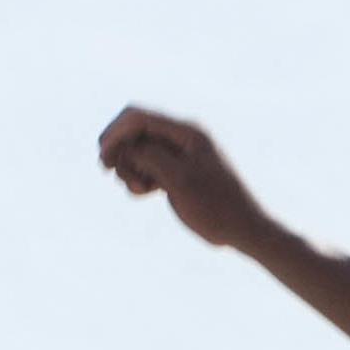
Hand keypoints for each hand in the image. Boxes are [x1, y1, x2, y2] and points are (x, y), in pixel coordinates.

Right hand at [97, 108, 270, 251]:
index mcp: (187, 132)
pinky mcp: (181, 174)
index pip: (139, 117)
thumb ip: (150, 157)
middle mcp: (184, 139)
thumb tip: (126, 146)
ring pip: (140, 151)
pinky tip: (143, 193)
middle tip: (112, 174)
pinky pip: (150, 167)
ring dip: (129, 166)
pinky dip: (140, 176)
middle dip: (121, 151)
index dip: (115, 132)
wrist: (247, 231)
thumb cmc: (218, 208)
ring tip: (138, 190)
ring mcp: (182, 156)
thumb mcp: (179, 180)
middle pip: (136, 132)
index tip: (103, 156)